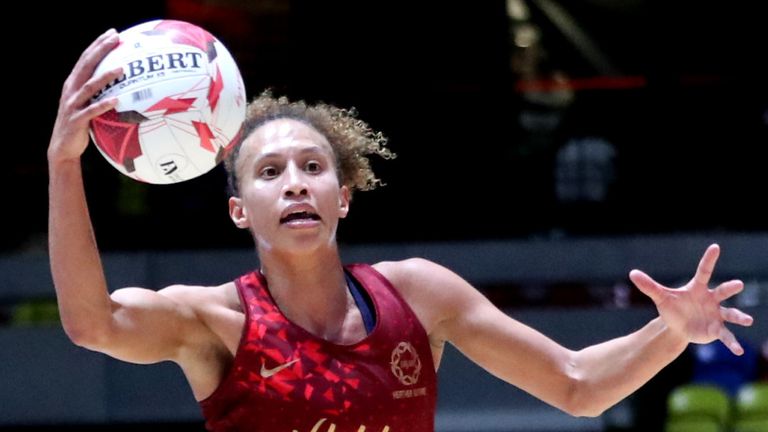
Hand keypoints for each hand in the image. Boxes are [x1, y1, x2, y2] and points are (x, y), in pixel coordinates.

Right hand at [48, 28, 122, 163]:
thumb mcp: (86, 103)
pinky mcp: (77, 120)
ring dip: (106, 77)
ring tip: (122, 69)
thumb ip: (97, 91)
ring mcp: (72, 105)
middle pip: (86, 66)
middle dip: (100, 50)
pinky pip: (92, 111)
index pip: (85, 59)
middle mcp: (71, 90)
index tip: (112, 33)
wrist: (62, 147)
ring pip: (89, 87)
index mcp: (73, 84)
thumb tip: (119, 81)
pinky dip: (103, 105)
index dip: (97, 45)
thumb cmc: (79, 124)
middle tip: (116, 39)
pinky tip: (117, 100)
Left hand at [629, 244, 753, 354]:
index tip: (715, 247)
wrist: (677, 326)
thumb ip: (649, 286)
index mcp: (698, 288)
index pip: (704, 271)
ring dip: (739, 317)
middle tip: (739, 284)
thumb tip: (632, 273)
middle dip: (730, 288)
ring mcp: (716, 314)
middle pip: (722, 291)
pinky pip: (726, 335)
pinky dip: (732, 343)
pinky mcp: (716, 329)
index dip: (709, 260)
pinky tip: (739, 351)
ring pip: (730, 313)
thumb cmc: (672, 308)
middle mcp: (711, 299)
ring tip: (748, 320)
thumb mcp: (661, 297)